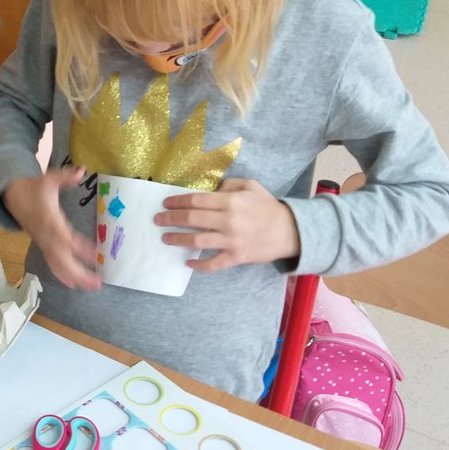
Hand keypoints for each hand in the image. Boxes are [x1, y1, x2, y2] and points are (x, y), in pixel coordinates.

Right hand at [3, 168, 100, 290]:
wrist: (13, 196)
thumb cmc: (34, 188)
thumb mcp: (49, 179)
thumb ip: (65, 177)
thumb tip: (82, 170)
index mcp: (50, 220)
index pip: (65, 237)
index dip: (80, 248)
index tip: (96, 255)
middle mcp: (47, 235)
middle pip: (62, 259)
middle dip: (79, 272)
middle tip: (97, 282)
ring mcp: (44, 243)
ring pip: (58, 265)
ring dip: (74, 277)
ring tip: (92, 286)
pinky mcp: (44, 246)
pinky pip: (53, 264)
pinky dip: (63, 275)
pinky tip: (75, 285)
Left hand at [156, 177, 300, 272]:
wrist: (291, 231)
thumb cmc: (268, 206)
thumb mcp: (250, 186)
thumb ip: (228, 184)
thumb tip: (210, 188)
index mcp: (230, 201)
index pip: (196, 200)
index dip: (177, 201)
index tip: (165, 203)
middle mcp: (228, 220)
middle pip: (192, 220)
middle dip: (171, 219)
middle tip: (158, 220)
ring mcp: (231, 241)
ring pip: (197, 241)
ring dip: (178, 240)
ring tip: (165, 238)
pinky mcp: (236, 257)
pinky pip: (213, 264)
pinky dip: (199, 265)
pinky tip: (188, 263)